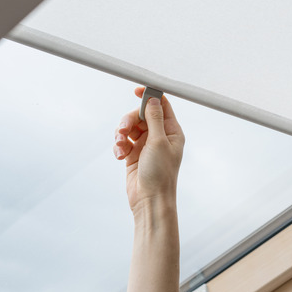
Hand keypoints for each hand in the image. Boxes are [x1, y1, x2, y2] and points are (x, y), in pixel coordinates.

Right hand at [113, 87, 184, 214]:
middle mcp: (160, 137)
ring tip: (120, 145)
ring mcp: (146, 146)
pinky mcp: (133, 155)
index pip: (162, 106)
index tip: (136, 91)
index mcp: (172, 132)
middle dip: (129, 120)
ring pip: (130, 128)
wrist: (150, 200)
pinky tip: (120, 156)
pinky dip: (119, 146)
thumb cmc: (160, 173)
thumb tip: (153, 99)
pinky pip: (123, 142)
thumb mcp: (158, 142)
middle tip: (123, 129)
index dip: (150, 96)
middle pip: (141, 116)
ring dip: (121, 134)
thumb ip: (154, 119)